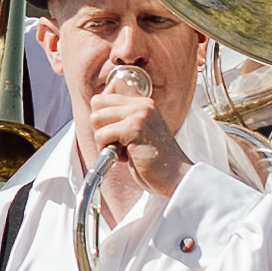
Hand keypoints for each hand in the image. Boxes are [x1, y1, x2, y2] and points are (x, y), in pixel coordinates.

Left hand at [86, 63, 180, 187]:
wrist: (175, 177)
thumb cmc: (155, 161)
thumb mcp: (138, 133)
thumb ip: (122, 120)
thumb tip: (95, 114)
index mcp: (143, 103)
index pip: (106, 93)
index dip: (103, 116)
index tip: (115, 133)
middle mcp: (141, 104)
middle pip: (97, 103)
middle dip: (100, 126)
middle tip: (117, 143)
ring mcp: (139, 114)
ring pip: (96, 118)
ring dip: (103, 140)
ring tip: (123, 150)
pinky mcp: (134, 128)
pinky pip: (102, 135)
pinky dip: (108, 151)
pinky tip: (126, 157)